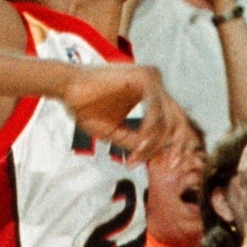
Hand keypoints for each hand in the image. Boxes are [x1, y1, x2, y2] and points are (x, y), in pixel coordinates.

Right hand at [60, 63, 192, 165]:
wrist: (67, 88)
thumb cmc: (86, 107)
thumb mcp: (116, 132)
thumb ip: (137, 142)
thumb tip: (153, 156)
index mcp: (152, 95)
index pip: (174, 122)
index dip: (175, 146)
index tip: (167, 166)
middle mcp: (156, 85)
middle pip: (179, 121)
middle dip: (176, 147)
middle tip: (167, 167)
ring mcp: (153, 79)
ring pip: (167, 121)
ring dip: (153, 144)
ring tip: (135, 158)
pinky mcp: (145, 79)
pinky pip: (156, 114)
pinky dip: (148, 134)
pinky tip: (138, 146)